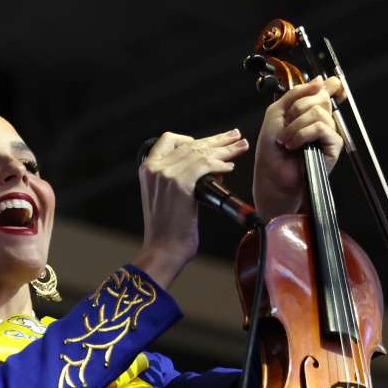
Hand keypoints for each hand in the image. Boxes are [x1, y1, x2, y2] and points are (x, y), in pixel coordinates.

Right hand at [133, 129, 249, 285]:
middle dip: (217, 140)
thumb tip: (208, 168)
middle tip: (235, 137)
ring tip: (241, 147)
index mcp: (147, 169)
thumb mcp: (164, 198)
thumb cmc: (167, 231)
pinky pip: (206, 165)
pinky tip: (229, 168)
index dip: (191, 138)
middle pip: (190, 144)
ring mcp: (166, 175)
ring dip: (225, 149)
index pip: (169, 140)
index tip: (208, 142)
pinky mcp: (180, 185)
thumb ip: (177, 179)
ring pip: (201, 152)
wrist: (162, 250)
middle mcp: (155, 168)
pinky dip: (221, 164)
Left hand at [253, 76, 344, 220]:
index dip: (329, 84)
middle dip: (297, 109)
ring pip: (318, 112)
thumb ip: (295, 94)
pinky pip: (320, 128)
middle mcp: (322, 119)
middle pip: (320, 96)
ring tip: (285, 140)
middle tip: (285, 127)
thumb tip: (319, 80)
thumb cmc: (271, 148)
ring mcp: (329, 132)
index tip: (318, 87)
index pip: (329, 88)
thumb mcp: (276, 113)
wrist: (271, 173)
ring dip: (295, 126)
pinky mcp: (333, 145)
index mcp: (310, 109)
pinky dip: (302, 135)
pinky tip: (293, 146)